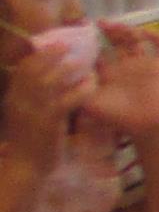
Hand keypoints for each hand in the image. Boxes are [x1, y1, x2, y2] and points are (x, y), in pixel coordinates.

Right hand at [0, 46, 83, 164]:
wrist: (27, 168)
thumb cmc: (32, 142)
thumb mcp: (28, 116)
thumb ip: (35, 99)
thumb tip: (50, 80)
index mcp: (14, 98)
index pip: (23, 69)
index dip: (38, 54)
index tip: (53, 43)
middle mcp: (20, 101)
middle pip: (34, 69)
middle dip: (51, 54)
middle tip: (68, 45)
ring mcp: (33, 111)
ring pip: (49, 81)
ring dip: (68, 69)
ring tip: (84, 62)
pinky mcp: (49, 122)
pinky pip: (66, 100)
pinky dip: (80, 90)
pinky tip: (91, 85)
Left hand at [79, 26, 158, 137]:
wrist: (145, 126)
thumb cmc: (117, 117)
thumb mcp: (90, 104)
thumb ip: (76, 89)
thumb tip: (63, 71)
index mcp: (108, 72)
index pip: (100, 51)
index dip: (92, 41)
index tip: (83, 30)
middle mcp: (125, 65)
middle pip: (118, 42)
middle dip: (110, 31)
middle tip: (101, 23)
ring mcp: (143, 64)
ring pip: (136, 40)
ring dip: (128, 30)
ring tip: (119, 27)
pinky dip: (155, 36)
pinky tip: (145, 32)